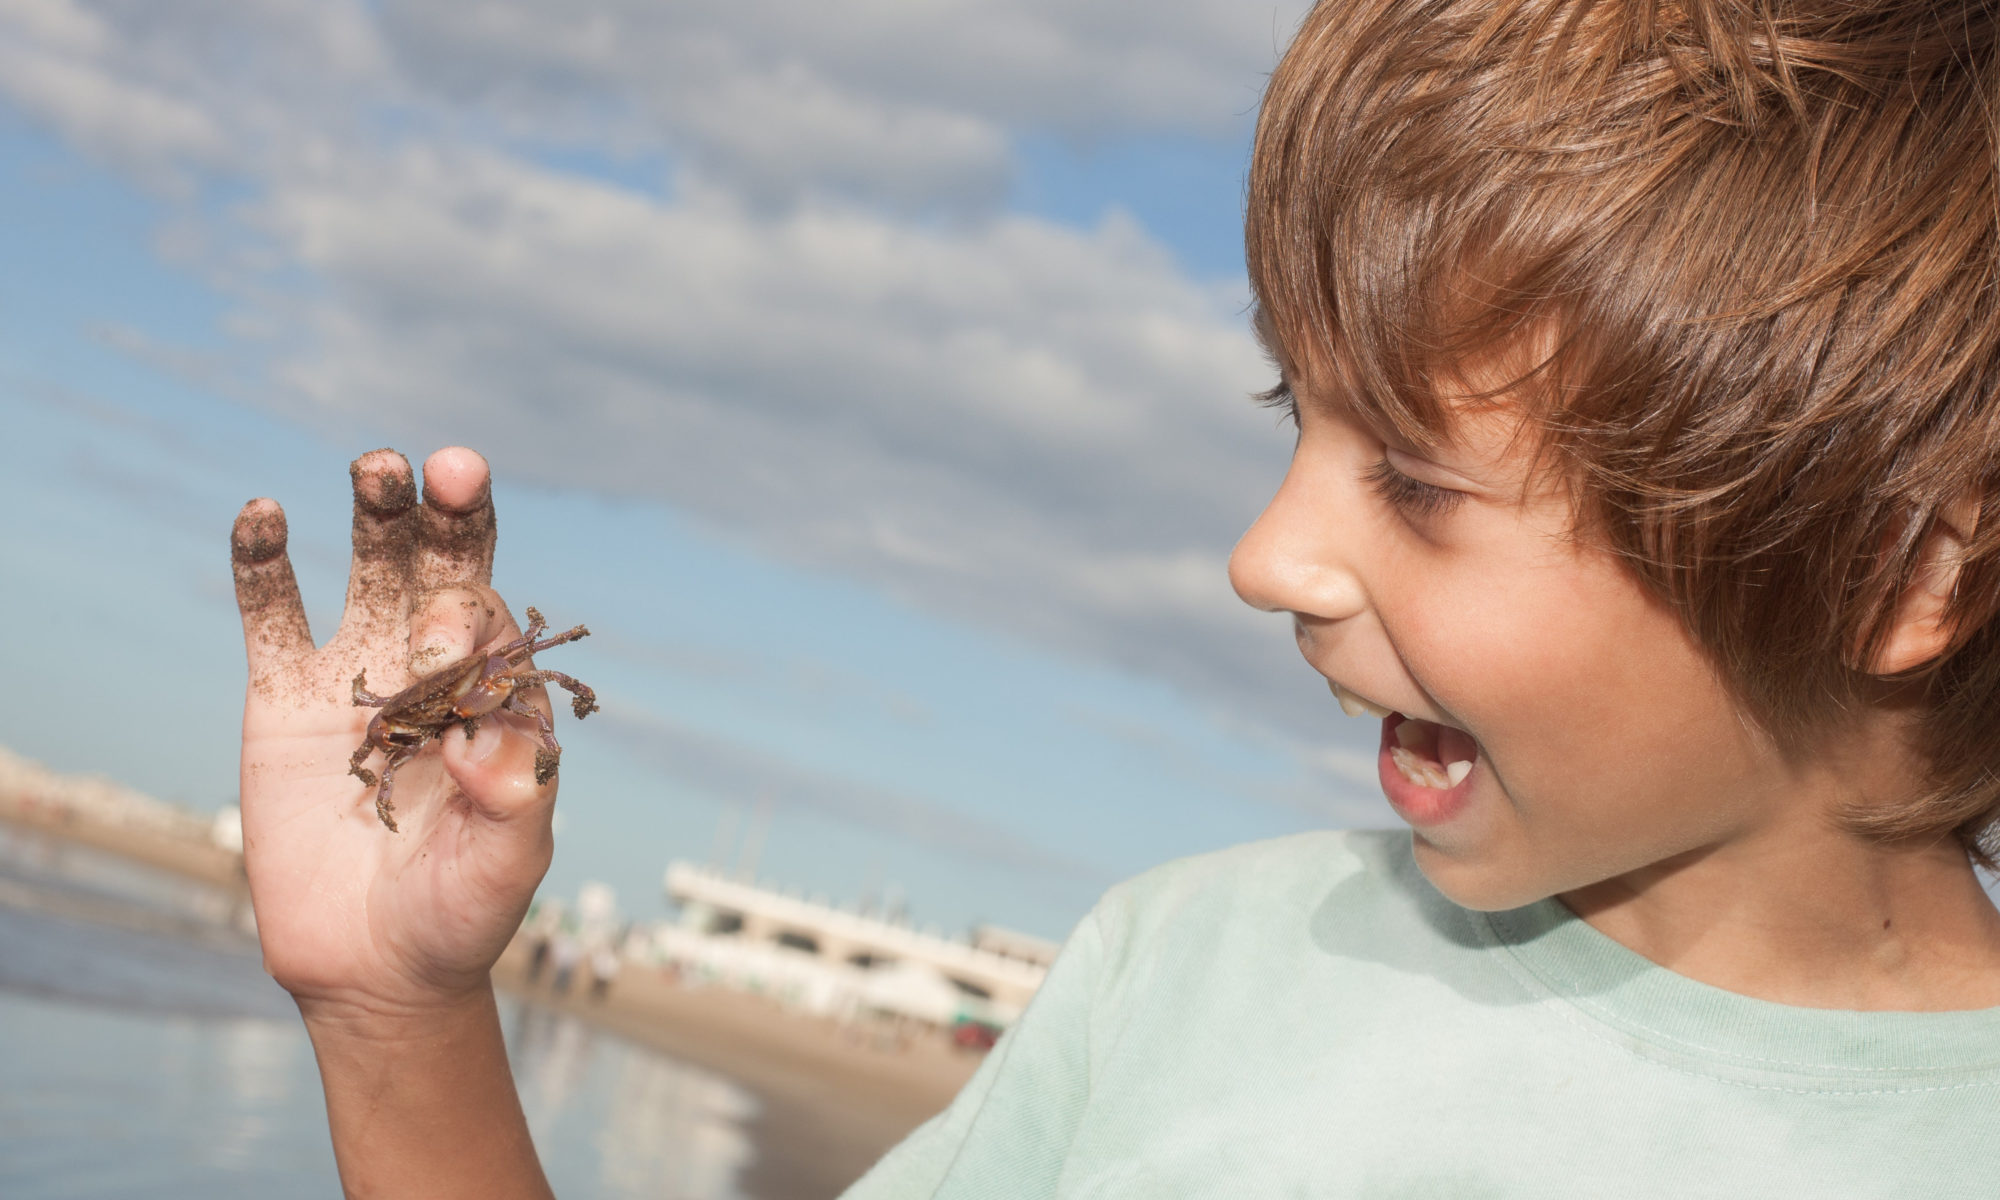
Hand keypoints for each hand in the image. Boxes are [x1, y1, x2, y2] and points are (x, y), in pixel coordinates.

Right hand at [232, 447, 558, 1020]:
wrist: (377, 967)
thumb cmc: (463, 911)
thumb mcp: (511, 860)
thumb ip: (514, 796)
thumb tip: (486, 735)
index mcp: (495, 692)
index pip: (495, 620)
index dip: (474, 611)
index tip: (445, 635)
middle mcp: (431, 668)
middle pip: (442, 568)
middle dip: (449, 516)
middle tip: (448, 468)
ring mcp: (357, 675)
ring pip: (369, 570)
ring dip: (376, 514)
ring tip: (377, 466)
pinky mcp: (283, 698)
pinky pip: (272, 616)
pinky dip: (263, 564)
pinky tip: (264, 514)